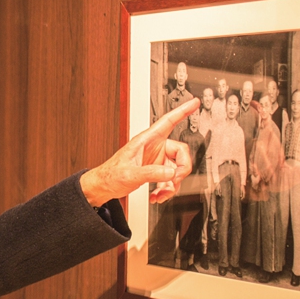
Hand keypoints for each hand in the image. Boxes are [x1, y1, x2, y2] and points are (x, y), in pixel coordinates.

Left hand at [80, 98, 197, 205]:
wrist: (104, 186)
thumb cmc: (111, 174)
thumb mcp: (131, 173)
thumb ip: (151, 173)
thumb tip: (171, 173)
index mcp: (147, 140)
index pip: (168, 121)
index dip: (182, 111)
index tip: (194, 102)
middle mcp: (154, 147)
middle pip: (181, 153)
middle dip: (181, 170)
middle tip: (173, 181)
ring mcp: (156, 159)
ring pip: (177, 169)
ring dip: (172, 185)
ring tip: (161, 194)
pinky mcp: (156, 170)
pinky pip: (170, 178)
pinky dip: (167, 189)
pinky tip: (157, 196)